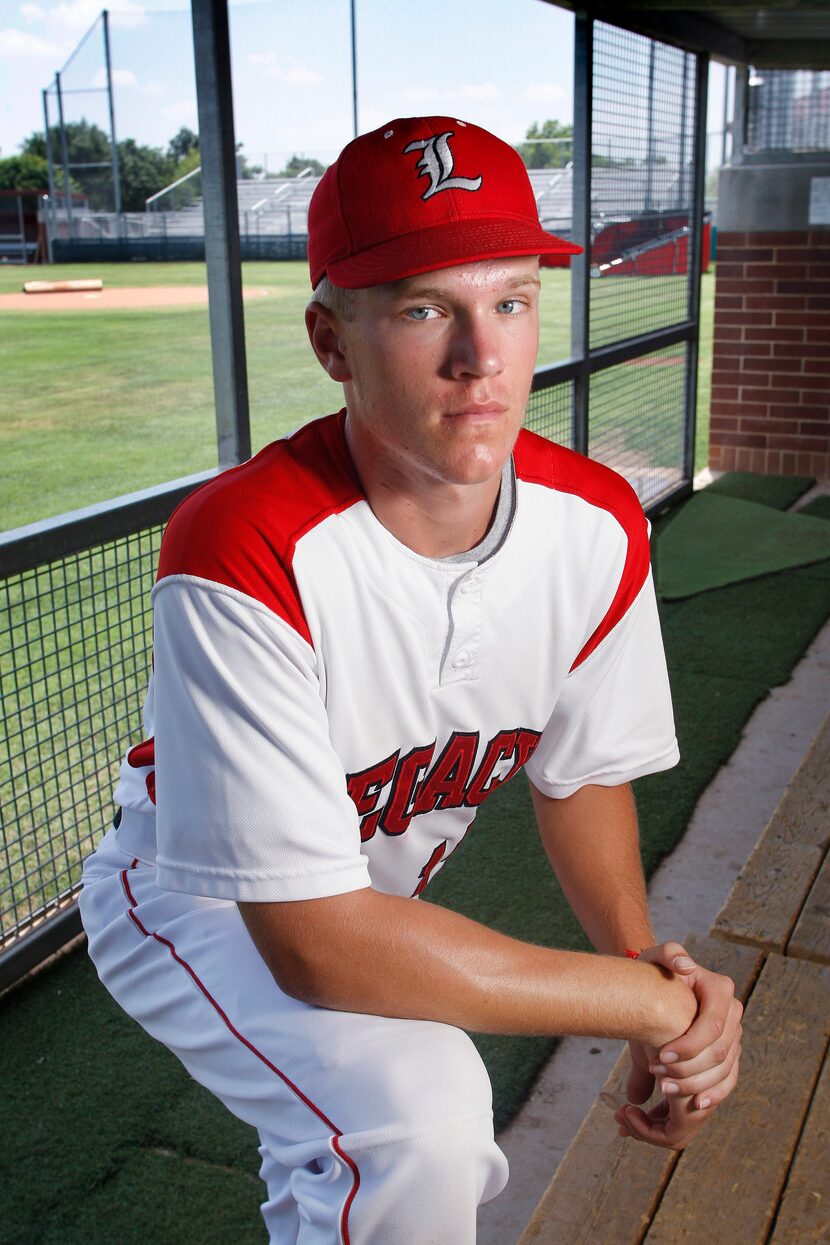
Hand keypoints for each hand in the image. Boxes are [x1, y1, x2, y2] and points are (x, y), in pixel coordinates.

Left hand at [614, 941, 742, 1149]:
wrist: (656, 987)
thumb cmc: (654, 971)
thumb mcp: (655, 956)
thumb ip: (669, 953)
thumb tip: (685, 965)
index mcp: (720, 991)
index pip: (713, 1025)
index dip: (689, 1045)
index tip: (660, 1056)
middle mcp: (733, 1016)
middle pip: (719, 1053)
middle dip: (687, 1070)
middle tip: (656, 1077)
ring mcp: (733, 1038)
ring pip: (723, 1073)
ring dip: (693, 1087)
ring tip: (663, 1090)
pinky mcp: (728, 1058)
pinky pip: (726, 1083)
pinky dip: (710, 1096)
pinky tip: (691, 1106)